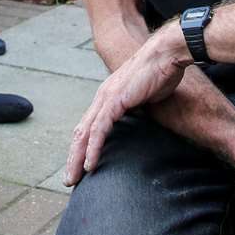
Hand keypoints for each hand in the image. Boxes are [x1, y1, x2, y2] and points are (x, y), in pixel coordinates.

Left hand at [64, 24, 187, 184]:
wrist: (166, 54)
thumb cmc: (160, 73)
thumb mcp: (144, 96)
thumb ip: (135, 107)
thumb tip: (138, 119)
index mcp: (108, 96)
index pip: (89, 126)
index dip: (82, 146)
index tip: (79, 166)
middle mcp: (103, 97)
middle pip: (81, 132)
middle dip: (73, 157)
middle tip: (69, 179)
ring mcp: (107, 98)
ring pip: (85, 133)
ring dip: (77, 158)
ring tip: (73, 177)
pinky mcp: (115, 101)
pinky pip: (99, 129)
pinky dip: (93, 148)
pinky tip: (89, 164)